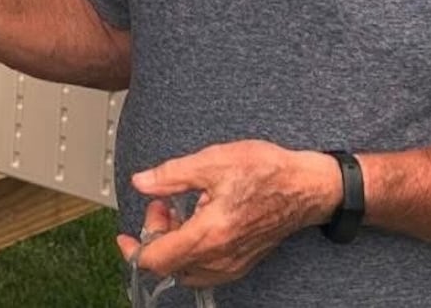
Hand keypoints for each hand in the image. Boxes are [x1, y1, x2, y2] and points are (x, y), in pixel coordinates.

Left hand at [117, 140, 340, 287]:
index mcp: (209, 235)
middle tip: (162, 203)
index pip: (157, 260)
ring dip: (174, 243)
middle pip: (170, 265)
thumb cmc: (267, 172)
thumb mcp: (213, 161)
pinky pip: (205, 267)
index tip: (124, 236)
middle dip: (156, 236)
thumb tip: (141, 181)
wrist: (305, 186)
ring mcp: (232, 263)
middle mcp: (220, 258)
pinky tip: (198, 220)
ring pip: (187, 268)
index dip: (133, 250)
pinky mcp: (242, 261)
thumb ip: (172, 175)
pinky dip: (192, 248)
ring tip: (179, 209)